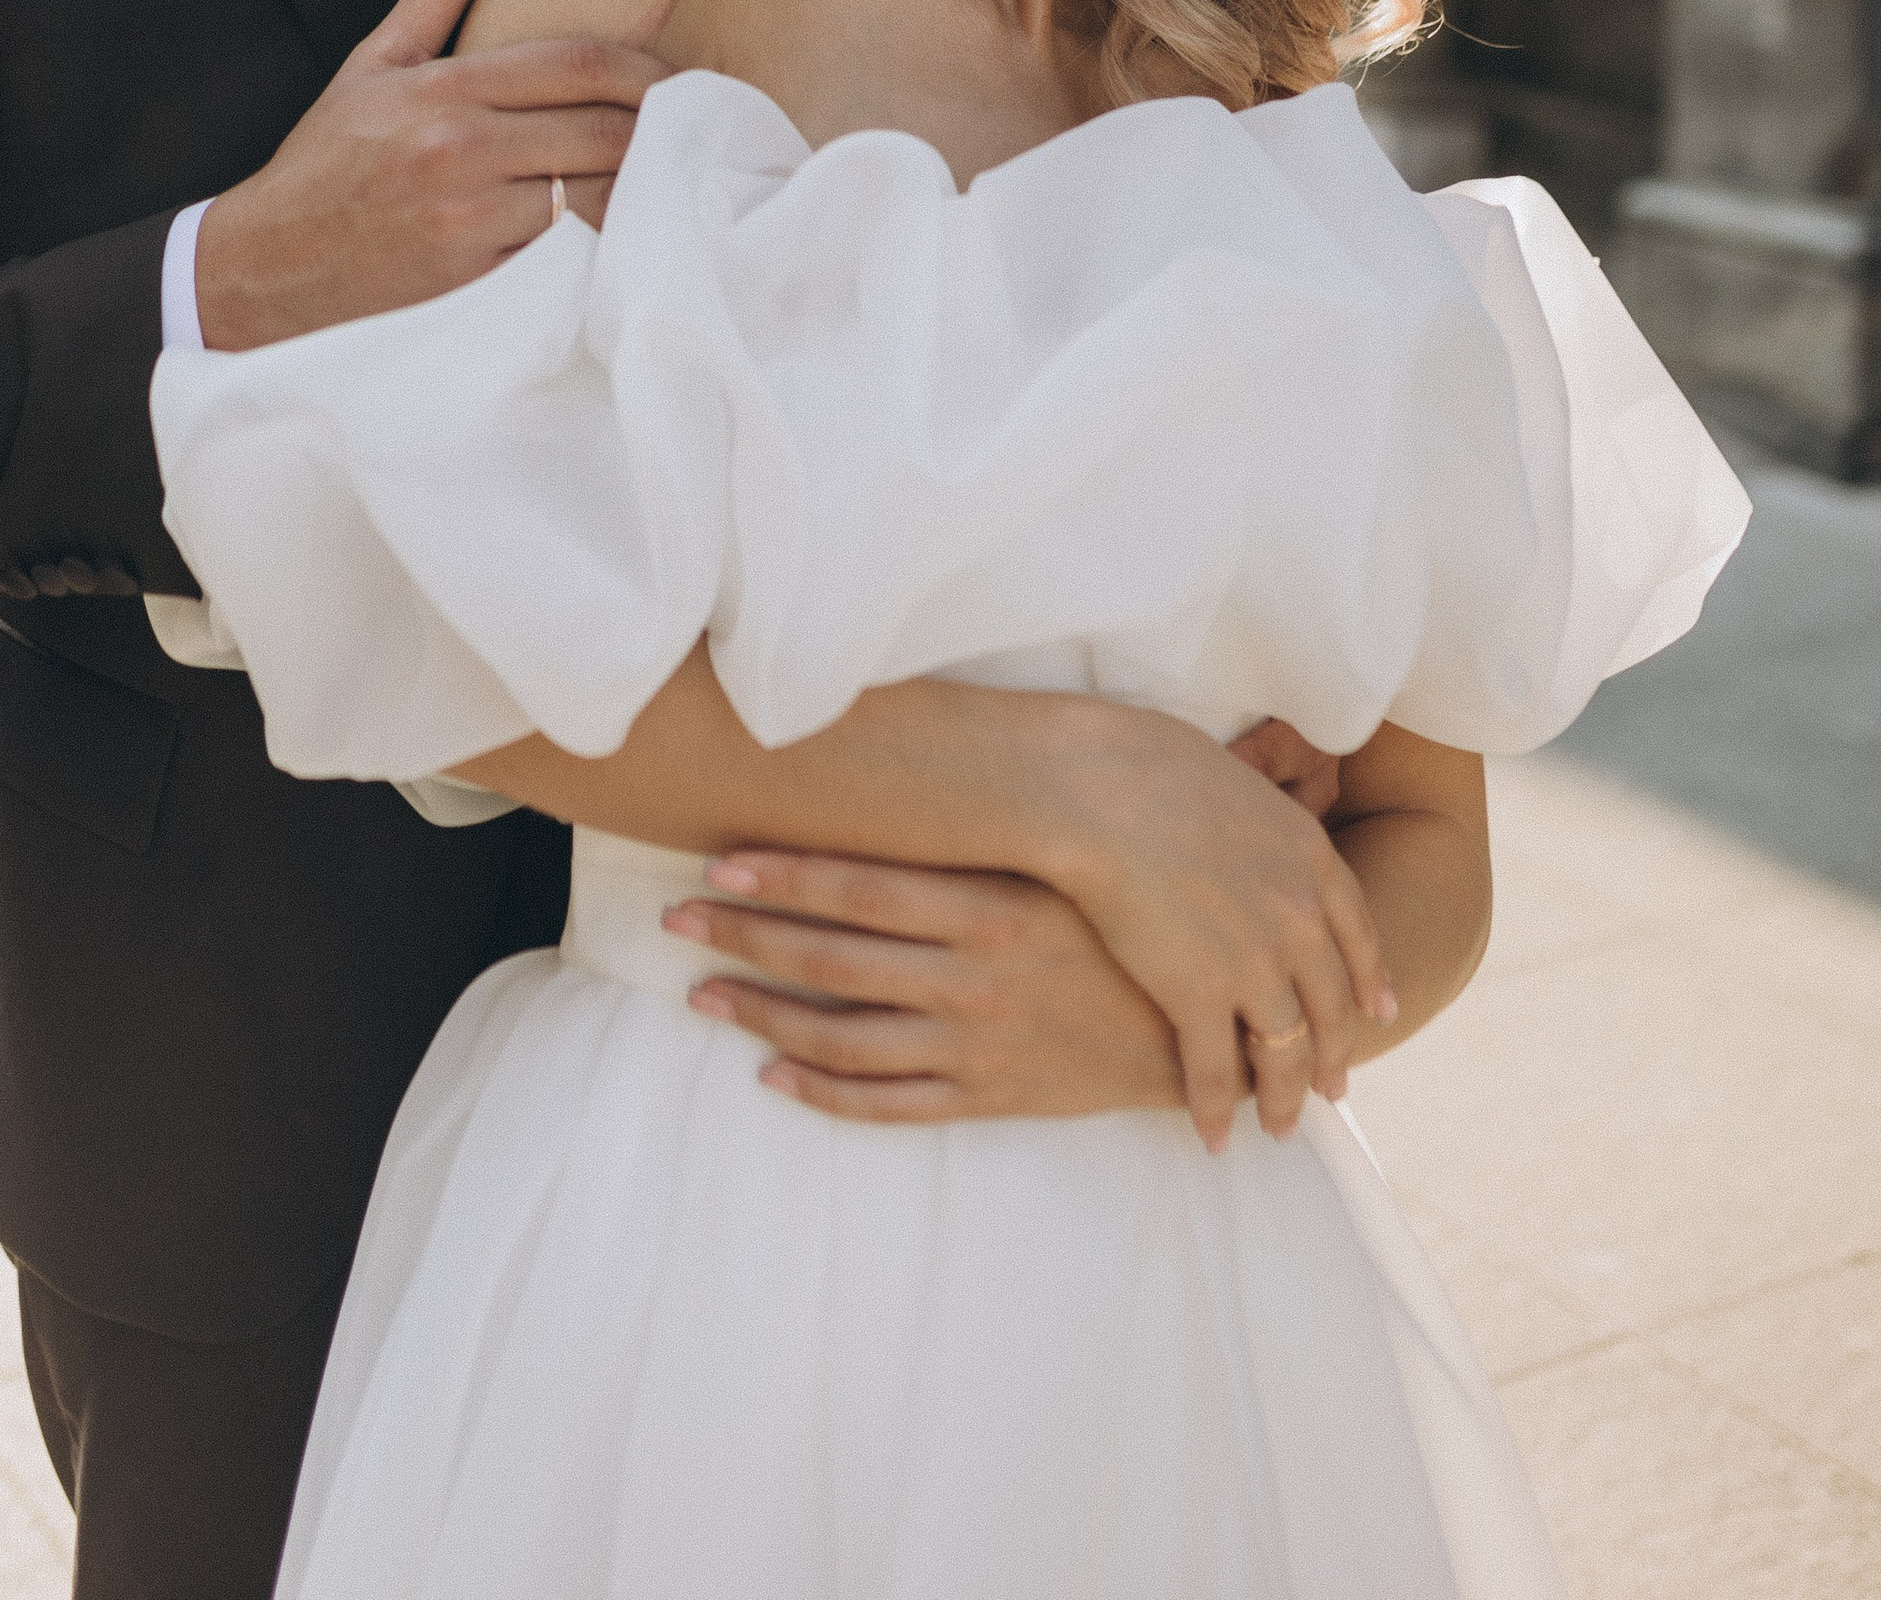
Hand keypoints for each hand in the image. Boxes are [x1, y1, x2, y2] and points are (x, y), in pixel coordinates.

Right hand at [194, 0, 667, 350]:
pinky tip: (638, 235)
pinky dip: (613, 244)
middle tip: (700, 126)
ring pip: (602, 197)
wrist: (264, 268)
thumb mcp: (375, 63)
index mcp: (445, 90)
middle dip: (666, 126)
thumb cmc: (326, 164)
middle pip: (607, 129)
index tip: (680, 72)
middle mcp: (462, 151)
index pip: (582, 62)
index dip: (649, 63)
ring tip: (684, 179)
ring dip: (650, 188)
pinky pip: (575, 259)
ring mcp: (473, 222)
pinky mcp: (480, 284)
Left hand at [663, 854, 1180, 1127]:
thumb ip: (985, 834)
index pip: (862, 889)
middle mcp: (977, 979)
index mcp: (995, 908)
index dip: (782, 875)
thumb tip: (903, 777)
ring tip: (703, 995)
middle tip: (674, 919)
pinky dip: (823, 1092)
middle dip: (745, 938)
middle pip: (833, 960)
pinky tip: (773, 1074)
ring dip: (763, 1015)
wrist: (1206, 1027)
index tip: (715, 860)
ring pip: (844, 1036)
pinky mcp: (990, 1097)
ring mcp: (979, 1045)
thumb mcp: (1064, 865)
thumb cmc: (1127, 922)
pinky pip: (888, 1103)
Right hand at [1020, 701, 1395, 1150]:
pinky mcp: (1200, 996)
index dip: (1368, 981)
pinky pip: (1216, 1073)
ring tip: (1278, 1128)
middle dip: (1333, 1056)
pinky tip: (1210, 1136)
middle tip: (1331, 1090)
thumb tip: (1245, 828)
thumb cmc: (1138, 762)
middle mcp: (1300, 917)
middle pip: (1331, 1006)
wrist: (1091, 783)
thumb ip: (1258, 822)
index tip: (1377, 1013)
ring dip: (1283, 1099)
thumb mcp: (1234, 780)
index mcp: (1311, 857)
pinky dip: (1214, 1111)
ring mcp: (1255, 961)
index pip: (1359, 935)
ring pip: (1285, 1053)